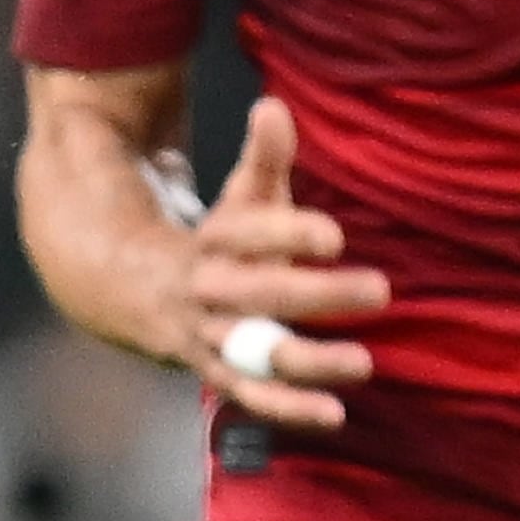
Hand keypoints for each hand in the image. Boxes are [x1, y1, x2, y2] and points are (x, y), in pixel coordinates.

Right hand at [178, 96, 390, 429]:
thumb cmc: (218, 239)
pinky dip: (289, 408)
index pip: (246, 235)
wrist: (140, 294)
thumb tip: (274, 105)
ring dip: (309, 361)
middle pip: (258, 294)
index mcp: (211, 239)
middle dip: (316, 294)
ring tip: (364, 362)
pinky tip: (334, 415)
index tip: (335, 235)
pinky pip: (251, 396)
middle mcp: (207, 290)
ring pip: (255, 352)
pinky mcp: (218, 374)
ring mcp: (210, 337)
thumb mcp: (239, 198)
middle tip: (379, 289)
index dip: (287, 234)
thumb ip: (263, 157)